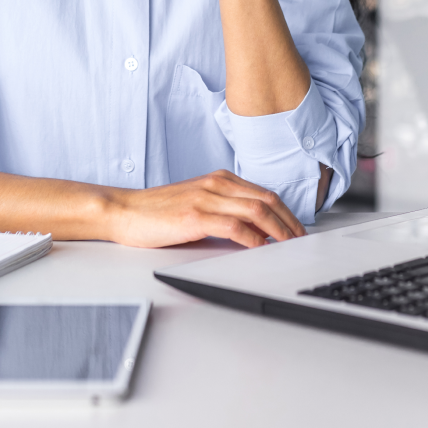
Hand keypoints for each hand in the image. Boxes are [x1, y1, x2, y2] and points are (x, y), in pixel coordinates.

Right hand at [105, 169, 306, 247]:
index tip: (297, 230)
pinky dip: (254, 238)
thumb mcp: (198, 203)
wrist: (126, 211)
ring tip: (289, 246)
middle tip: (301, 241)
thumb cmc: (159, 212)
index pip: (265, 193)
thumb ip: (224, 209)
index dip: (287, 213)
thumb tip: (254, 230)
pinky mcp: (196, 215)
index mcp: (220, 179)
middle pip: (268, 200)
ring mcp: (207, 198)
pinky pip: (235, 226)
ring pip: (257, 210)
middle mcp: (218, 184)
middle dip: (290, 222)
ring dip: (279, 230)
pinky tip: (261, 248)